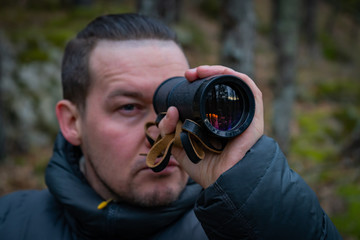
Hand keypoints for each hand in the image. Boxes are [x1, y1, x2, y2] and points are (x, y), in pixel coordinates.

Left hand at [158, 65, 263, 187]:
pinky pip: (251, 91)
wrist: (221, 184)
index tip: (184, 78)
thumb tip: (170, 111)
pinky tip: (221, 74)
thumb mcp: (180, 147)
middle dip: (206, 73)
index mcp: (216, 120)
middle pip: (222, 86)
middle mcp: (231, 115)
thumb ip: (169, 131)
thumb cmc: (204, 167)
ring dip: (218, 72)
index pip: (210, 93)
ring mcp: (243, 116)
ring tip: (200, 71)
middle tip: (189, 73)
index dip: (198, 82)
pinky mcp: (253, 118)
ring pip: (235, 84)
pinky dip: (236, 79)